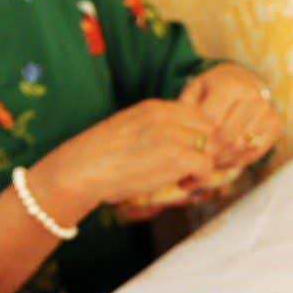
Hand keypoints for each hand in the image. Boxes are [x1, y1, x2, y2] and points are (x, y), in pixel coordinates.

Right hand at [43, 99, 217, 207]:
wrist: (81, 170)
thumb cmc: (98, 158)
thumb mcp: (128, 130)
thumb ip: (152, 130)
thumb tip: (169, 145)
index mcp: (154, 107)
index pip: (196, 114)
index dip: (197, 137)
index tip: (187, 155)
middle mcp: (166, 116)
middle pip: (208, 129)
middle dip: (205, 150)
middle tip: (190, 170)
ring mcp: (172, 134)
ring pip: (211, 147)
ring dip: (203, 165)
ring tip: (184, 179)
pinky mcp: (175, 156)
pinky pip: (205, 165)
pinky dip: (198, 179)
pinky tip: (181, 185)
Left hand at [180, 63, 279, 168]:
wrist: (244, 83)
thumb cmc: (214, 90)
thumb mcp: (195, 91)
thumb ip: (185, 109)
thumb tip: (181, 135)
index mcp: (231, 84)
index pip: (211, 123)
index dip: (198, 139)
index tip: (189, 146)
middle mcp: (253, 96)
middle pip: (225, 137)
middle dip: (209, 152)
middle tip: (198, 158)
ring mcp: (267, 111)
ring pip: (239, 148)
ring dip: (222, 158)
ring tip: (210, 159)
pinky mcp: (274, 126)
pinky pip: (252, 153)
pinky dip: (236, 160)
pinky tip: (225, 157)